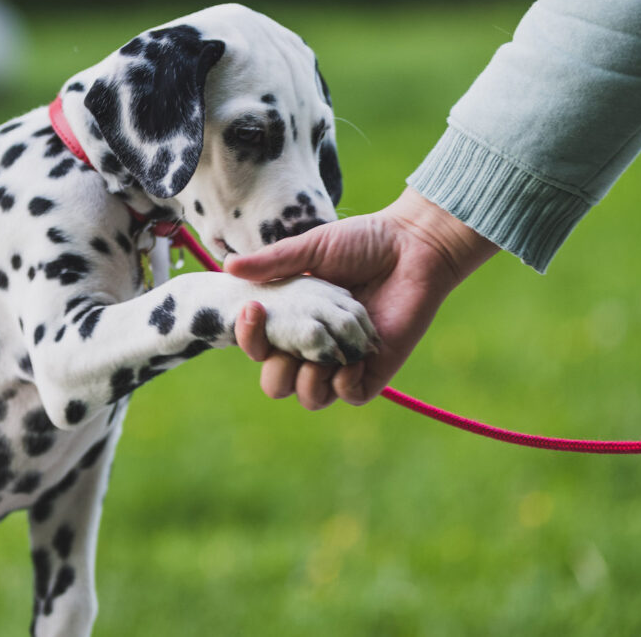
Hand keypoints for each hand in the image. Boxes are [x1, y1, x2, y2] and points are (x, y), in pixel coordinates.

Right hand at [225, 187, 498, 409]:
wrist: (411, 245)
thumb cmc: (361, 241)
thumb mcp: (310, 249)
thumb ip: (272, 262)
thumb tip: (229, 266)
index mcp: (293, 320)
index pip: (259, 347)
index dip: (249, 338)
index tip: (254, 309)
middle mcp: (313, 345)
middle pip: (277, 383)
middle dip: (277, 371)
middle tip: (295, 343)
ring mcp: (343, 360)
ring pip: (310, 397)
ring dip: (310, 380)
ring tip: (326, 352)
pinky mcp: (374, 369)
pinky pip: (349, 396)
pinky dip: (343, 384)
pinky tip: (352, 358)